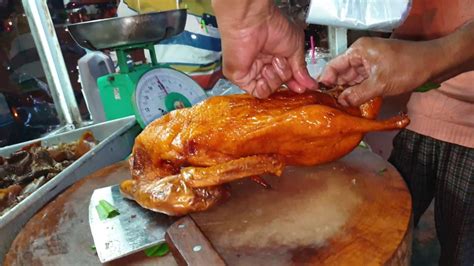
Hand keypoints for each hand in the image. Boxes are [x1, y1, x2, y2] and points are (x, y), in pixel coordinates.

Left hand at [213, 1, 315, 97]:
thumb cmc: (272, 26)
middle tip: (283, 61)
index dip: (295, 83)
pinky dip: (264, 87)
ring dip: (275, 77)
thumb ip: (301, 69)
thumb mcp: (295, 48)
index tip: (303, 86)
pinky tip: (264, 73)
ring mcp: (252, 72)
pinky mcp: (242, 78)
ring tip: (272, 61)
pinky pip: (257, 92)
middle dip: (285, 75)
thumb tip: (309, 84)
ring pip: (270, 89)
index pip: (286, 77)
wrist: (253, 23)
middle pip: (279, 84)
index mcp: (275, 57)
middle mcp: (263, 65)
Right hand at [319, 37, 434, 105]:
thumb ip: (357, 94)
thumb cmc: (408, 68)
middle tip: (330, 107)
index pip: (333, 66)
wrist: (434, 64)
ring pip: (351, 79)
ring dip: (347, 92)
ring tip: (340, 108)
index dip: (325, 82)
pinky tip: (353, 104)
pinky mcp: (377, 70)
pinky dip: (358, 91)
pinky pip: (361, 81)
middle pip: (341, 73)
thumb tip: (341, 103)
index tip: (320, 98)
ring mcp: (369, 62)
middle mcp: (361, 54)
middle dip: (337, 89)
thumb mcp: (380, 84)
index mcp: (358, 51)